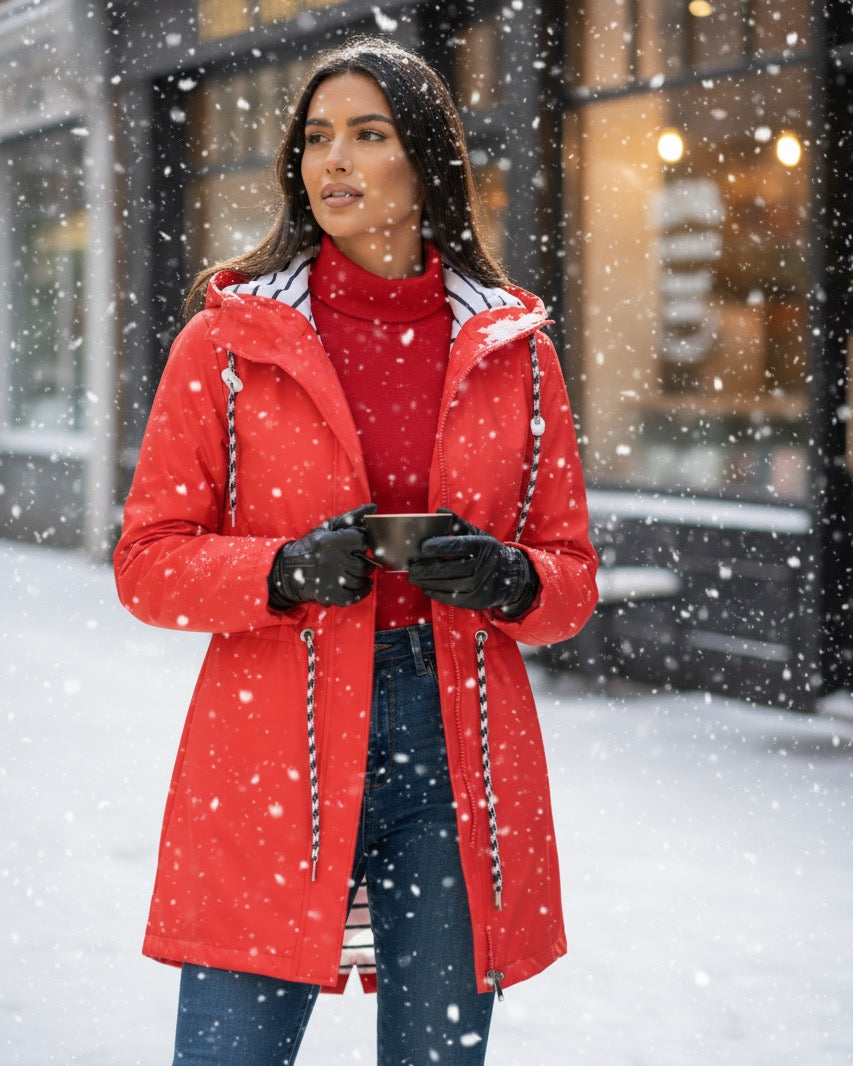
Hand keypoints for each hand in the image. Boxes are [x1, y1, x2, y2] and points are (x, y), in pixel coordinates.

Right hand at [268, 504, 376, 608]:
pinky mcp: (328, 595)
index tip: (357, 545)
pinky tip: (362, 585)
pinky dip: (362, 592)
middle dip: (364, 562)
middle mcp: (330, 560)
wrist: (288, 569)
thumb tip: (373, 507)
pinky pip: (353, 596)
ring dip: (364, 577)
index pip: (361, 541)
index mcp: (330, 541)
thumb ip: (352, 517)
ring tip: (358, 572)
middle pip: (363, 563)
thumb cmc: (312, 546)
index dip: (362, 542)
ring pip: (359, 580)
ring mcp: (329, 580)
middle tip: (358, 560)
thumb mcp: (328, 528)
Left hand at [407, 509, 538, 615]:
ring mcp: (479, 585)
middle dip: (427, 568)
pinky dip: (436, 592)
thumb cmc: (489, 552)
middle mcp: (482, 566)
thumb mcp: (479, 535)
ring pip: (448, 584)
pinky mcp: (476, 600)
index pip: (459, 545)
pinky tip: (426, 587)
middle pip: (450, 568)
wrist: (512, 577)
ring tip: (414, 577)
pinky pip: (452, 598)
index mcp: (482, 546)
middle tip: (412, 567)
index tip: (423, 547)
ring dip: (427, 581)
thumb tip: (440, 511)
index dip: (440, 546)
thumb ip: (458, 524)